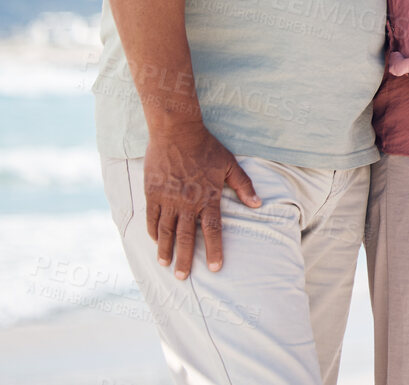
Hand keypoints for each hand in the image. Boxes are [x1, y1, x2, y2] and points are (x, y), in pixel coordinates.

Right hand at [143, 122, 260, 277]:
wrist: (177, 131)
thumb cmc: (206, 146)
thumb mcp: (229, 164)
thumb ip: (243, 185)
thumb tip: (257, 204)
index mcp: (208, 197)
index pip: (213, 230)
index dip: (214, 250)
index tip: (215, 268)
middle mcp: (187, 203)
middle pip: (186, 237)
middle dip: (185, 259)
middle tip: (183, 277)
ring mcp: (168, 199)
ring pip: (166, 232)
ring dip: (166, 250)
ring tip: (166, 265)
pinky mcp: (152, 193)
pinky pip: (151, 218)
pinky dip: (153, 232)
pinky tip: (155, 241)